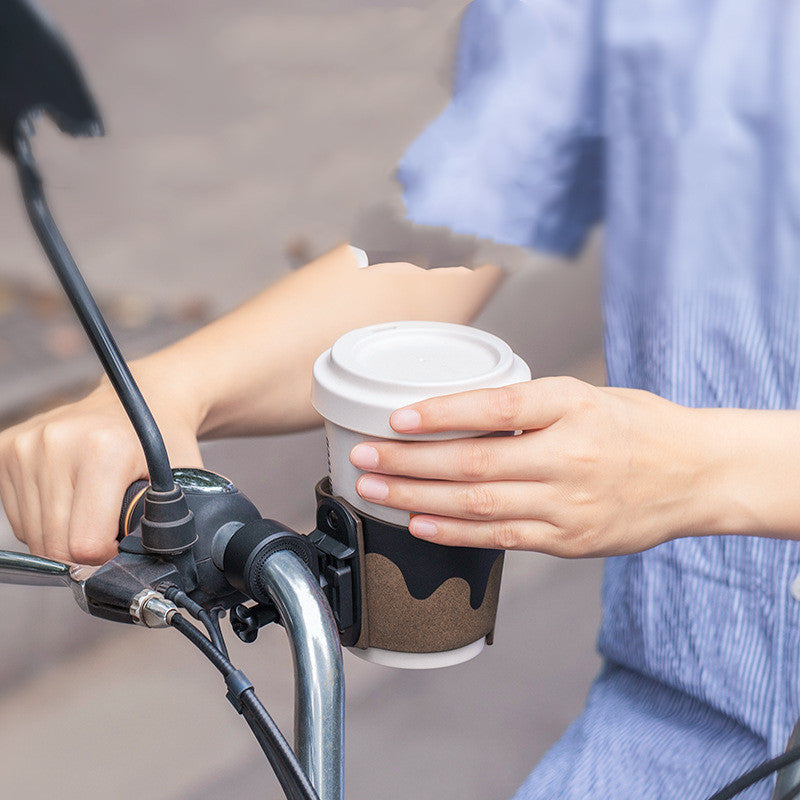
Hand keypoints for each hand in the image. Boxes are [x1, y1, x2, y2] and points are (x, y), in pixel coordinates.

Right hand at [0, 377, 202, 564]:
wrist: (147, 397)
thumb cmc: (164, 441)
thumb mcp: (178, 482)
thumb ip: (164, 526)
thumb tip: (149, 573)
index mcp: (104, 449)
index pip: (84, 545)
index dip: (107, 556)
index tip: (124, 540)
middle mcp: (56, 442)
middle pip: (54, 545)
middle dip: (85, 551)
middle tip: (111, 528)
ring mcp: (26, 444)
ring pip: (33, 536)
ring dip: (64, 536)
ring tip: (93, 506)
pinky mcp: (6, 448)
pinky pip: (19, 517)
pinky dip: (44, 521)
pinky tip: (71, 497)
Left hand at [349, 377, 712, 556]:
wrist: (695, 474)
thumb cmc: (635, 426)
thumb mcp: (585, 397)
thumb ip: (527, 408)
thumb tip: (455, 416)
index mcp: (574, 406)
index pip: (498, 406)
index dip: (441, 412)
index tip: (396, 416)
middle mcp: (571, 456)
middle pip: (475, 461)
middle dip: (409, 460)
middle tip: (363, 455)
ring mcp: (570, 504)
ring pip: (479, 504)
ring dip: (418, 497)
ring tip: (375, 488)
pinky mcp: (569, 539)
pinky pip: (501, 538)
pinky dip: (454, 533)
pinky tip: (417, 523)